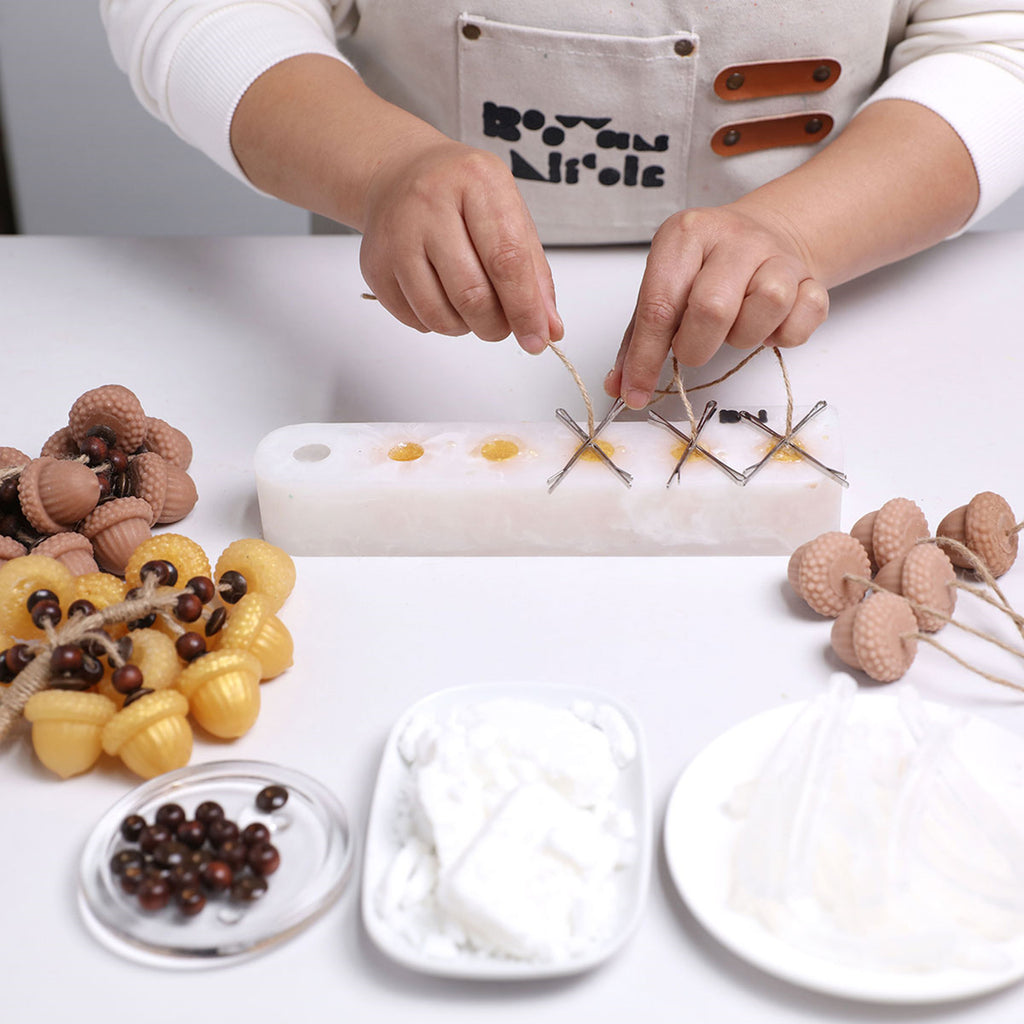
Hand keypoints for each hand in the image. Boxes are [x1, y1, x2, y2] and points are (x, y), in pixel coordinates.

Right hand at [359, 135, 562, 352]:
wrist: (399, 174)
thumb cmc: (462, 196)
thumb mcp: (509, 215)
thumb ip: (534, 273)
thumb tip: (549, 328)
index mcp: (476, 182)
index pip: (506, 260)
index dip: (525, 308)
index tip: (537, 338)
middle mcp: (429, 204)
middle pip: (471, 294)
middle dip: (496, 325)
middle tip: (503, 324)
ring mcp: (396, 235)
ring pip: (439, 314)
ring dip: (466, 327)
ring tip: (472, 306)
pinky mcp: (374, 265)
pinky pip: (414, 319)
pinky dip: (437, 322)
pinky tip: (442, 296)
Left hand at [603, 204, 828, 407]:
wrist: (766, 234)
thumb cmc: (704, 271)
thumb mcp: (664, 289)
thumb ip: (639, 338)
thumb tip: (619, 387)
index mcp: (685, 235)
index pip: (659, 305)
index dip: (645, 358)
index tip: (636, 393)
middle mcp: (732, 237)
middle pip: (713, 308)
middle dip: (697, 347)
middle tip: (694, 348)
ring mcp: (776, 253)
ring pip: (766, 306)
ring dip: (744, 336)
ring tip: (735, 327)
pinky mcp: (811, 275)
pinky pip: (803, 319)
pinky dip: (784, 335)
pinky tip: (768, 326)